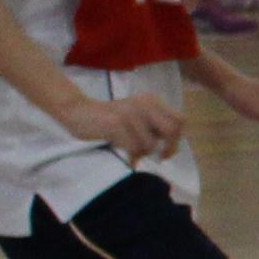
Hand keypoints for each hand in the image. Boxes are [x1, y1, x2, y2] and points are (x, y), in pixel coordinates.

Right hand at [71, 90, 188, 160]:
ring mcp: (130, 112)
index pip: (180, 121)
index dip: (177, 139)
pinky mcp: (115, 123)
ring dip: (141, 153)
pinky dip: (129, 154)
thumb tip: (169, 150)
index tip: (166, 151)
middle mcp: (144, 103)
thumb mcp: (137, 118)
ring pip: (150, 144)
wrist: (78, 111)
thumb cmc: (110, 120)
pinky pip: (132, 147)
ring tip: (130, 149)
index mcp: (152, 101)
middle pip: (172, 130)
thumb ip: (154, 128)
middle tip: (158, 157)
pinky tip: (121, 150)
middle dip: (167, 148)